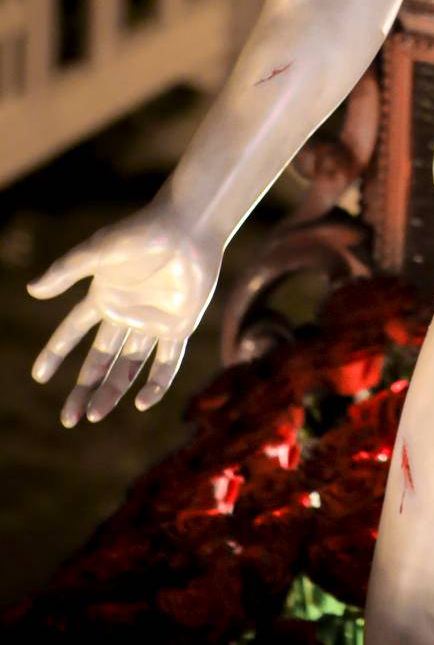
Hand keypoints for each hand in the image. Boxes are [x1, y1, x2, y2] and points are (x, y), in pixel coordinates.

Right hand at [27, 201, 222, 426]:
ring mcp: (153, 322)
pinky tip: (142, 403)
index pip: (73, 331)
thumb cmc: (143, 232)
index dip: (55, 353)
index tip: (38, 377)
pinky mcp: (180, 326)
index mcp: (104, 295)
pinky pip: (167, 363)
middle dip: (84, 387)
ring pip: (129, 367)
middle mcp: (127, 312)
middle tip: (68, 418)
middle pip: (100, 359)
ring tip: (94, 416)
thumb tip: (31, 290)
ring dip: (112, 392)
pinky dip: (156, 384)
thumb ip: (67, 271)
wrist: (190, 226)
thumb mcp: (99, 252)